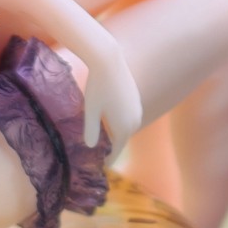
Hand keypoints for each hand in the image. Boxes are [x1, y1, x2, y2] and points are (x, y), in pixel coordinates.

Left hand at [83, 34, 141, 160]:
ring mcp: (137, 108)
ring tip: (104, 141)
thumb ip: (91, 130)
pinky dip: (120, 122)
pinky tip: (110, 121)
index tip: (101, 167)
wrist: (108, 61)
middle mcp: (135, 120)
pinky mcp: (136, 98)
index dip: (108, 160)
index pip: (116, 150)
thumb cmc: (97, 87)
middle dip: (112, 148)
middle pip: (122, 140)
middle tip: (100, 156)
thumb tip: (91, 146)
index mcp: (124, 128)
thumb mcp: (90, 111)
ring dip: (116, 134)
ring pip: (126, 128)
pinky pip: (128, 117)